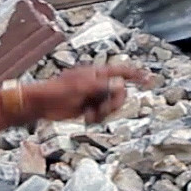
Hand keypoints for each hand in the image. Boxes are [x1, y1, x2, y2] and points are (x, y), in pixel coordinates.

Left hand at [0, 63, 154, 129]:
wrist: (41, 104)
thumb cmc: (57, 91)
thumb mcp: (81, 87)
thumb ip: (102, 86)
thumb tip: (120, 86)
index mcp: (96, 73)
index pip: (120, 71)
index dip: (135, 74)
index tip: (149, 78)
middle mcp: (97, 83)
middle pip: (119, 93)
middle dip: (114, 104)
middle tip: (102, 109)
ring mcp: (93, 96)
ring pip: (111, 106)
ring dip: (104, 113)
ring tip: (89, 115)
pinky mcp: (88, 107)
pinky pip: (102, 114)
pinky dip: (96, 118)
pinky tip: (86, 118)